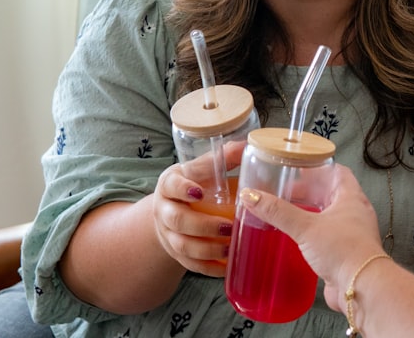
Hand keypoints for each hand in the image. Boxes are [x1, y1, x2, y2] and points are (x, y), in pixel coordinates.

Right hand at [152, 140, 244, 276]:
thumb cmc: (196, 183)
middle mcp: (163, 209)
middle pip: (177, 220)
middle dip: (203, 225)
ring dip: (208, 248)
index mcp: (170, 183)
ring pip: (182, 245)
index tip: (199, 191)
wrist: (172, 208)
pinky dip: (209, 268)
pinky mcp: (175, 253)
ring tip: (231, 247)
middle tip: (229, 226)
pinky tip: (227, 267)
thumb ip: (224, 157)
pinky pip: (190, 265)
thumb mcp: (203, 168)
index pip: (172, 185)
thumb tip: (249, 144)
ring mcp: (167, 233)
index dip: (183, 189)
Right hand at [238, 163, 386, 312]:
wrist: (361, 287)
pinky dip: (313, 234)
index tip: (299, 167)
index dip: (318, 168)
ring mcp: (351, 233)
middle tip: (286, 191)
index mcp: (351, 197)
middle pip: (331, 194)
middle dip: (309, 192)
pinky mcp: (344, 253)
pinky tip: (297, 238)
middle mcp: (355, 213)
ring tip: (288, 212)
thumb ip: (278, 212)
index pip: (338, 172)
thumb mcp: (306, 226)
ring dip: (311, 213)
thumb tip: (252, 195)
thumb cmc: (344, 250)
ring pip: (329, 216)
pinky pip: (327, 237)